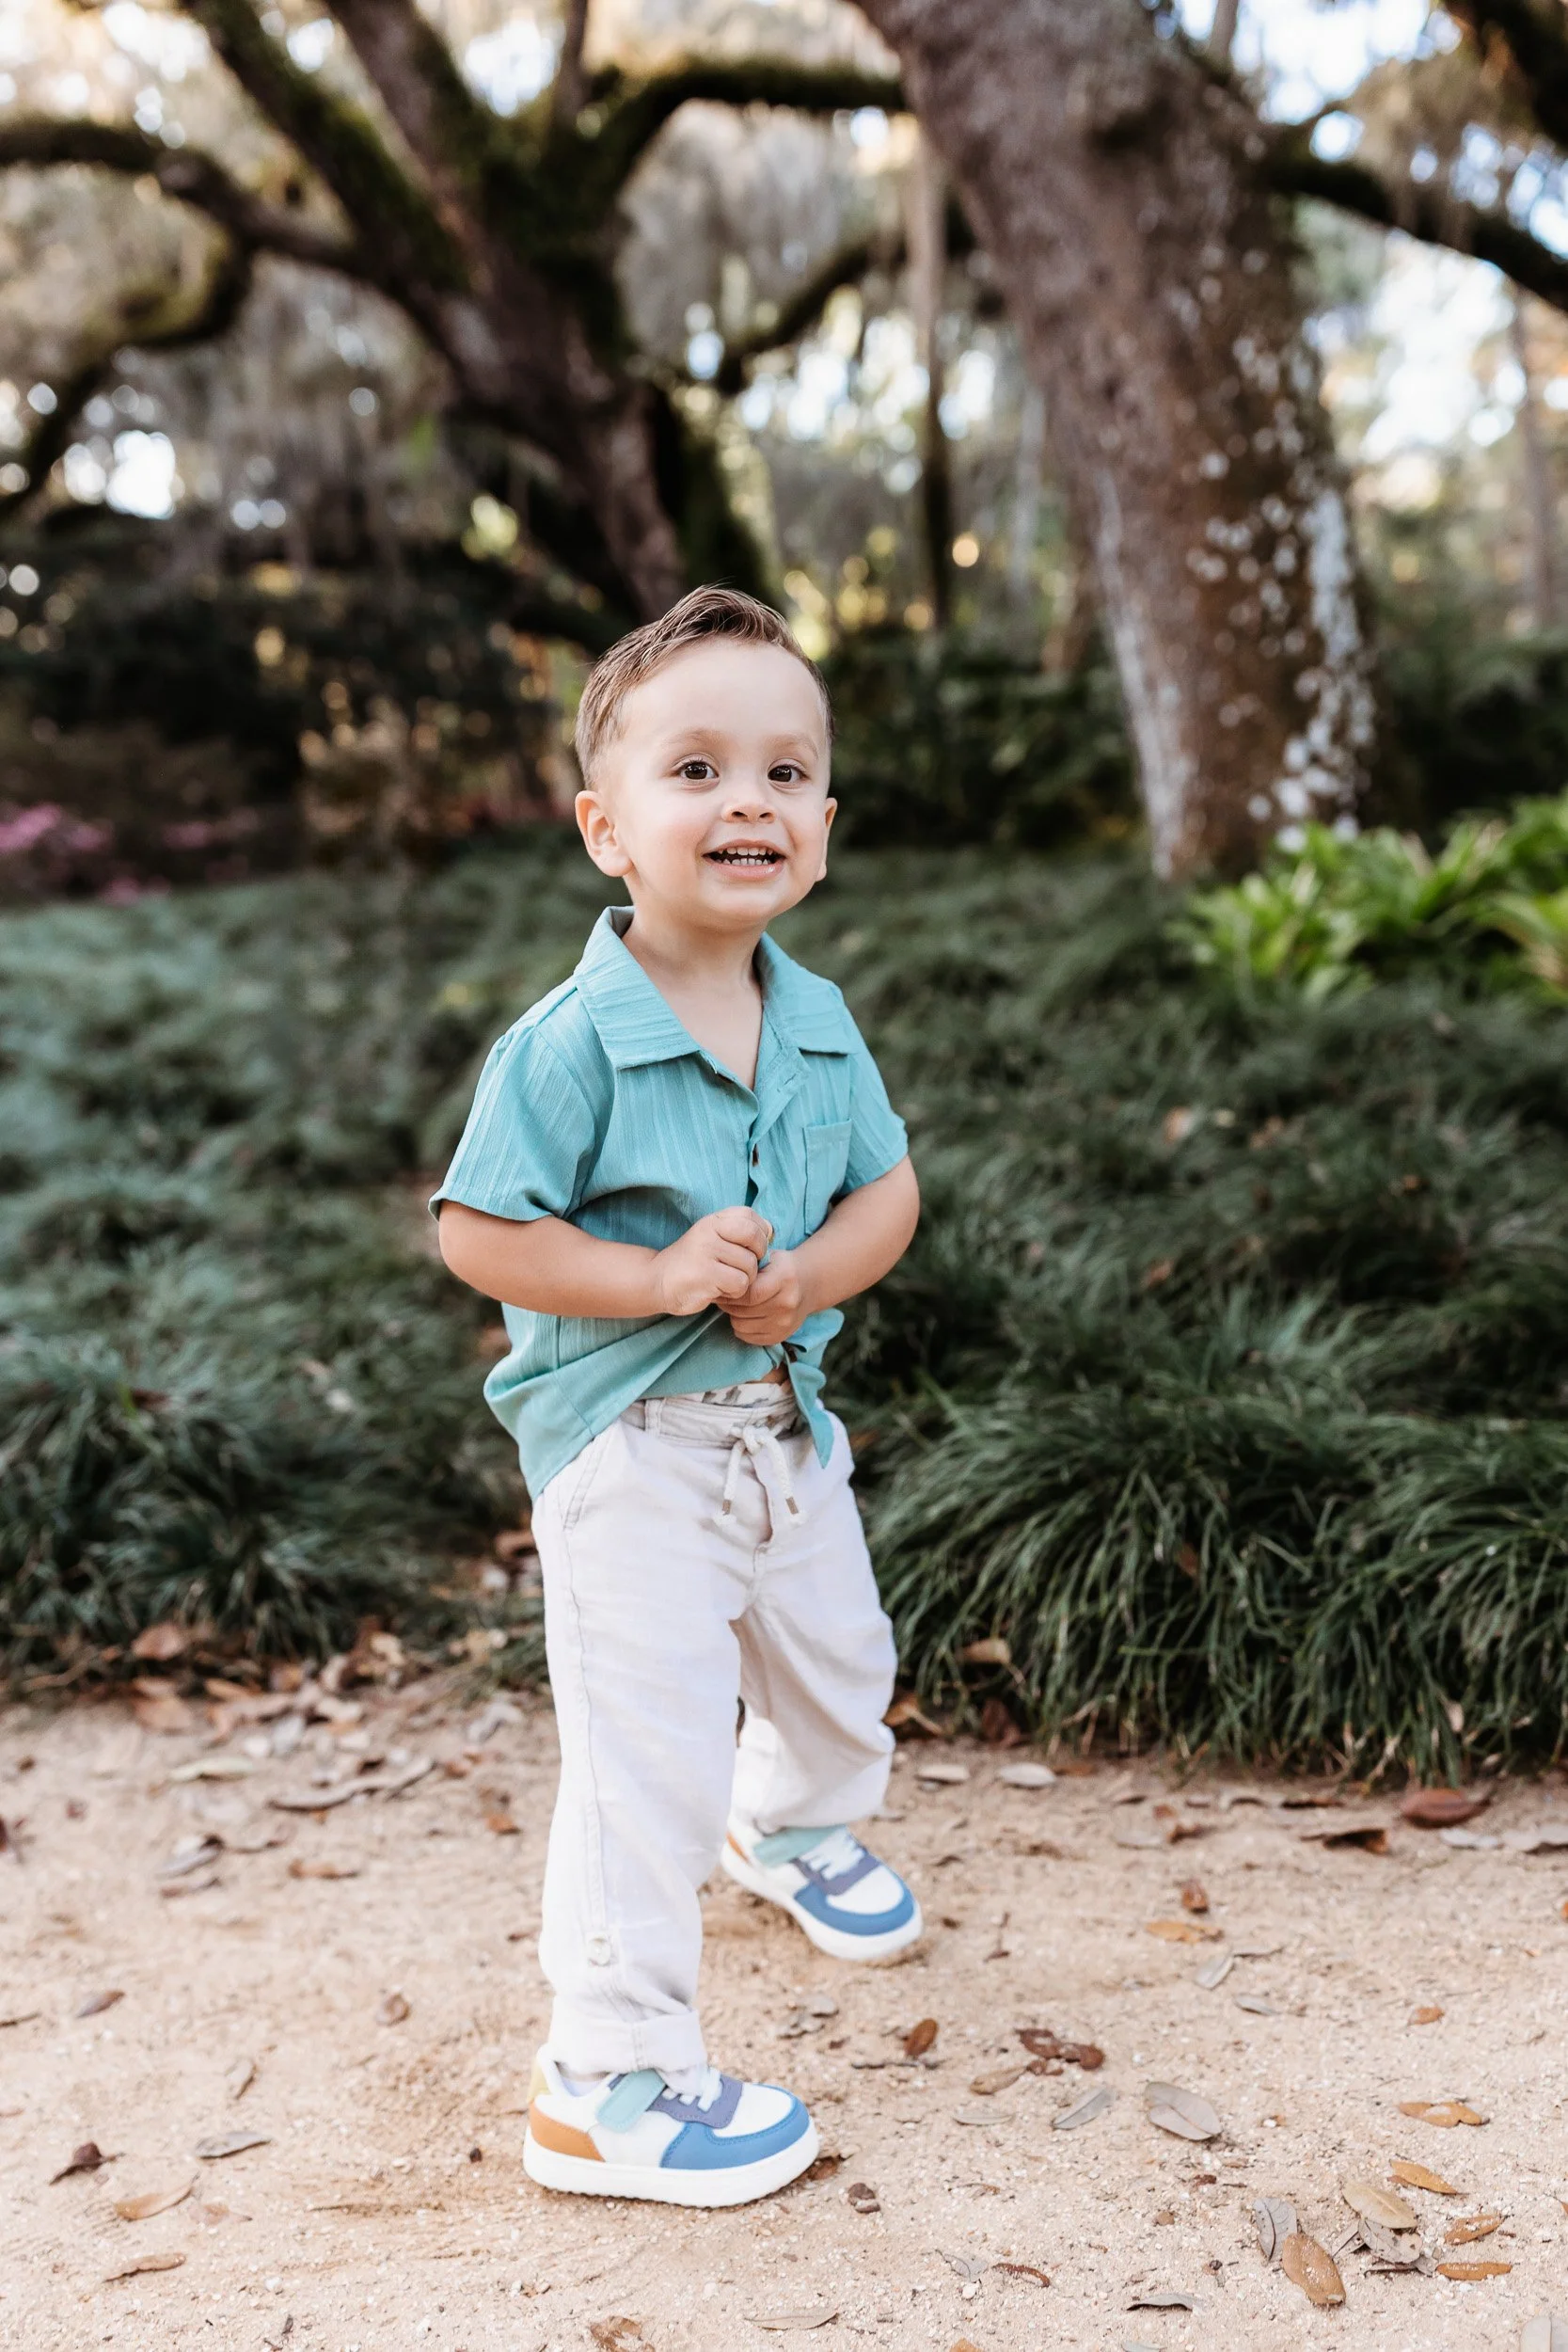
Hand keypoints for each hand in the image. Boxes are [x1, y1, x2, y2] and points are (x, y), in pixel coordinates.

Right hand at [650, 1208, 771, 1317]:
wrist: (657, 1280)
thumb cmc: (693, 1261)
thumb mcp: (713, 1237)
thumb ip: (739, 1231)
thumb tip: (771, 1230)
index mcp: (713, 1219)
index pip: (750, 1217)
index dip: (759, 1235)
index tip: (749, 1249)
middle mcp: (709, 1231)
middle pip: (755, 1240)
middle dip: (756, 1258)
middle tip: (740, 1268)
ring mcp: (706, 1252)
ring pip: (749, 1266)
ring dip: (743, 1280)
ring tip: (724, 1280)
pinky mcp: (706, 1275)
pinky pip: (739, 1284)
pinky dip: (734, 1292)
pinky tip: (719, 1291)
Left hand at [728, 1246, 811, 1345]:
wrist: (809, 1283)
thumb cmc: (781, 1267)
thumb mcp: (767, 1257)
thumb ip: (746, 1265)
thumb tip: (717, 1277)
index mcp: (784, 1279)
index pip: (749, 1293)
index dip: (730, 1292)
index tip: (723, 1286)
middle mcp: (787, 1303)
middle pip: (742, 1311)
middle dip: (728, 1303)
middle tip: (725, 1295)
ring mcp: (785, 1323)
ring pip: (741, 1326)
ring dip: (734, 1315)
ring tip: (737, 1304)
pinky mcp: (781, 1337)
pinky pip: (747, 1337)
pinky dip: (741, 1327)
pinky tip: (746, 1315)